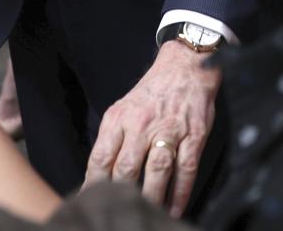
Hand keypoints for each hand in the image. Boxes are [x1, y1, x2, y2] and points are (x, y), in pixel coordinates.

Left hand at [83, 40, 221, 217]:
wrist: (183, 67)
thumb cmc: (151, 93)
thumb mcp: (123, 108)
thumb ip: (113, 138)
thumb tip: (99, 173)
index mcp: (119, 118)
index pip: (100, 157)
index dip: (93, 183)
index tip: (89, 200)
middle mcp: (141, 125)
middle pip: (126, 168)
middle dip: (120, 194)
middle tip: (116, 214)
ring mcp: (169, 131)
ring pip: (156, 171)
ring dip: (151, 198)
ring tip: (147, 214)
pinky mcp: (193, 136)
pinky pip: (185, 170)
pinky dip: (179, 194)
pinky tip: (173, 210)